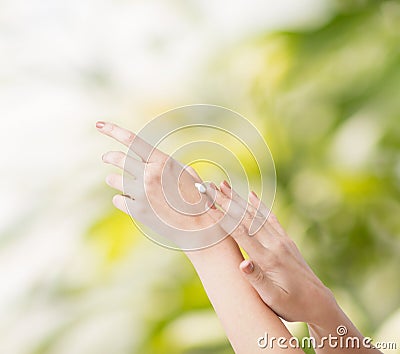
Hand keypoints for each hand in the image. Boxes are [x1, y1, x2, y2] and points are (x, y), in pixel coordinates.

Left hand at [96, 121, 223, 249]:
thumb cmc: (196, 198)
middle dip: (109, 156)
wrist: (199, 227)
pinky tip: (128, 200)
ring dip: (112, 179)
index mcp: (162, 162)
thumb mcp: (185, 174)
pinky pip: (117, 200)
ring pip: (113, 180)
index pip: (132, 140)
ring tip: (112, 179)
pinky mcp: (136, 211)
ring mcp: (141, 194)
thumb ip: (163, 164)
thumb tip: (144, 161)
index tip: (98, 124)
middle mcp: (149, 175)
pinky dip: (120, 199)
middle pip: (118, 159)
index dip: (113, 130)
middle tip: (105, 157)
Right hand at [204, 180, 337, 326]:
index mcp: (268, 259)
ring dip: (238, 199)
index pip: (240, 233)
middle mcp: (275, 244)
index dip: (222, 217)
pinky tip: (251, 195)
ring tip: (224, 185)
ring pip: (256, 214)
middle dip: (226, 201)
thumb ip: (257, 280)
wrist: (318, 303)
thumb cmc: (292, 305)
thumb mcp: (273, 299)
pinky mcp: (286, 240)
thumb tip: (242, 264)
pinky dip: (259, 206)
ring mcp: (282, 240)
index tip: (209, 203)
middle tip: (210, 187)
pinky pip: (270, 218)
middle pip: (245, 218)